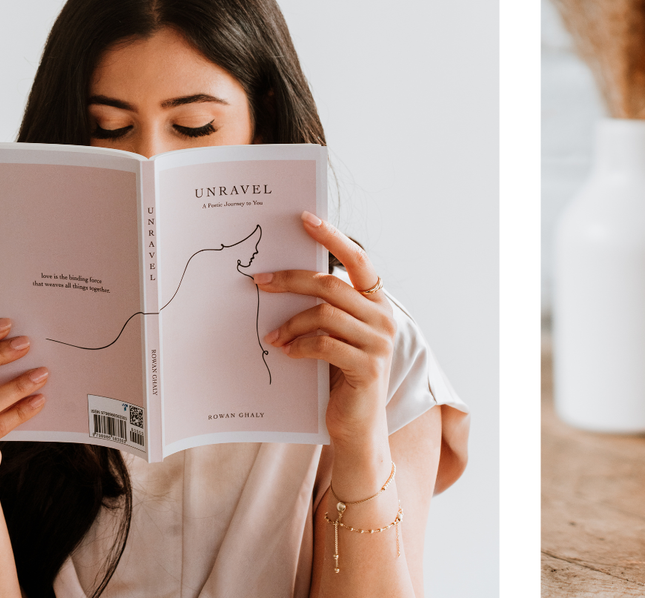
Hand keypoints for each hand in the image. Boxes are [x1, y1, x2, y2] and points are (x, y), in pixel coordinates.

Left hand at [253, 211, 397, 442]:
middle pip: (332, 285)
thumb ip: (325, 309)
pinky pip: (325, 345)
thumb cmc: (339, 377)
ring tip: (270, 335)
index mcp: (377, 304)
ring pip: (325, 315)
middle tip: (260, 282)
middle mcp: (384, 319)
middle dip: (291, 280)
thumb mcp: (334, 335)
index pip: (359, 261)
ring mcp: (380, 344)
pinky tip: (287, 353)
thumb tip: (281, 278)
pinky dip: (300, 347)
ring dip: (291, 323)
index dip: (333, 237)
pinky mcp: (368, 368)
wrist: (357, 427)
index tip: (305, 219)